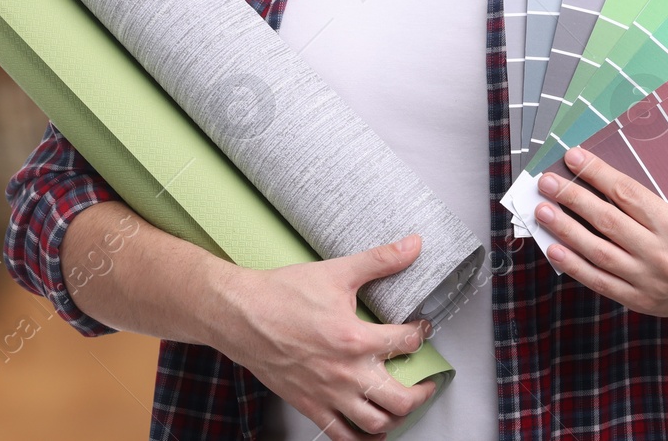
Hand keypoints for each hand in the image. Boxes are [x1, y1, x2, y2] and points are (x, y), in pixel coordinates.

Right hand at [210, 234, 437, 440]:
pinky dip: (362, 438)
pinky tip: (371, 429)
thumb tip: (413, 245)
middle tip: (427, 381)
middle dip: (422, 391)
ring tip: (402, 404)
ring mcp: (327, 394)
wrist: (240, 315)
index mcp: (356, 339)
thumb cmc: (283, 294)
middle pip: (401, 399)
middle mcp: (346, 373)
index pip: (408, 343)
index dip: (422, 334)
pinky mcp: (309, 406)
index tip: (422, 329)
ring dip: (396, 417)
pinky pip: (341, 436)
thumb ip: (380, 260)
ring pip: (376, 424)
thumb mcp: (337, 272)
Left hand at [533, 146, 667, 316]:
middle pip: (608, 221)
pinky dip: (574, 264)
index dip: (597, 173)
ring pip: (599, 252)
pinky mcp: (639, 300)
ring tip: (543, 211)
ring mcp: (650, 281)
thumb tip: (593, 183)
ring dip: (565, 230)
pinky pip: (599, 281)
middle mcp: (663, 254)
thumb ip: (640, 204)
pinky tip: (554, 248)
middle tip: (547, 182)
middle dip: (573, 198)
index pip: (628, 194)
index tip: (572, 157)